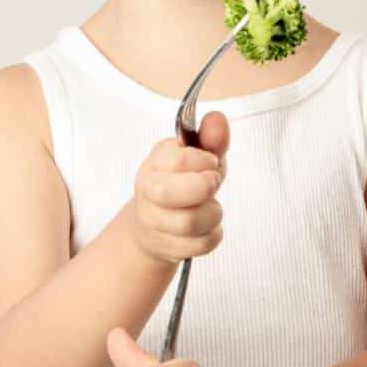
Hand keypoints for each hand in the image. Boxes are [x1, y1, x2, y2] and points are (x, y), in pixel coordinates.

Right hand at [130, 110, 229, 266]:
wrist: (155, 225)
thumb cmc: (182, 183)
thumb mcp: (198, 157)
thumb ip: (210, 139)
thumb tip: (217, 119)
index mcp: (154, 164)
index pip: (178, 160)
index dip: (204, 161)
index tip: (210, 162)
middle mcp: (148, 192)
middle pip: (171, 194)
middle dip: (203, 188)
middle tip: (213, 183)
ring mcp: (154, 222)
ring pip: (190, 222)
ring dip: (213, 213)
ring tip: (211, 206)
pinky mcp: (167, 248)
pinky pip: (200, 244)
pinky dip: (213, 234)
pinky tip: (207, 226)